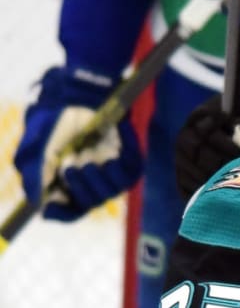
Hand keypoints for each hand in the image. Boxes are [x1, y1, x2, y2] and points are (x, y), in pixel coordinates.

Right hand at [14, 67, 142, 220]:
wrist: (77, 99)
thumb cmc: (56, 126)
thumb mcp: (38, 148)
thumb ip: (35, 174)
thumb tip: (37, 201)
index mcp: (71, 185)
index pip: (70, 211)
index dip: (61, 213)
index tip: (49, 209)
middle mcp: (95, 182)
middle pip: (93, 201)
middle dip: (79, 187)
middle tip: (69, 166)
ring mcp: (115, 172)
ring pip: (114, 189)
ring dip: (99, 178)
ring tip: (86, 159)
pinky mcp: (132, 158)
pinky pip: (132, 164)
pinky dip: (122, 151)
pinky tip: (111, 136)